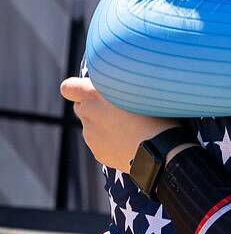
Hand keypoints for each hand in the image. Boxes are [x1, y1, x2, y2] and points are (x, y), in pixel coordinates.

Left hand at [60, 77, 175, 170]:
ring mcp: (91, 136)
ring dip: (104, 123)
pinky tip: (130, 140)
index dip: (78, 88)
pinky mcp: (99, 153)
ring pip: (92, 125)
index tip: (94, 90)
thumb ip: (117, 82)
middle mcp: (87, 115)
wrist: (159, 149)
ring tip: (130, 126)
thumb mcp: (138, 87)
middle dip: (95, 106)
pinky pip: (101, 143)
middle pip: (82, 106)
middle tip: (118, 107)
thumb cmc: (153, 113)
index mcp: (93, 95)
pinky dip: (111, 140)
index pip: (68, 87)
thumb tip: (114, 80)